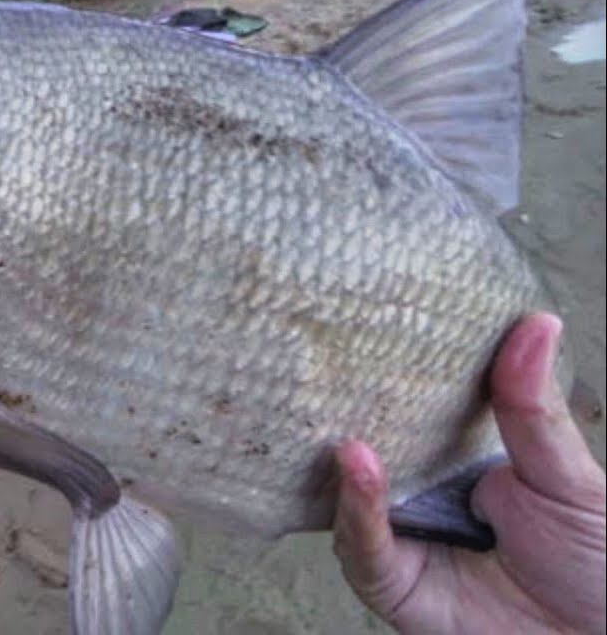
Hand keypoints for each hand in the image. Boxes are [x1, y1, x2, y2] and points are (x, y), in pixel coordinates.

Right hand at [333, 313, 605, 634]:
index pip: (410, 411)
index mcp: (459, 462)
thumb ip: (534, 411)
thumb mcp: (572, 480)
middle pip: (368, 452)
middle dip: (342, 418)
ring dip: (346, 473)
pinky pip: (364, 550)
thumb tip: (535, 323)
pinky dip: (358, 512)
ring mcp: (402, 540)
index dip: (389, 377)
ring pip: (350, 500)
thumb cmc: (596, 566)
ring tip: (348, 441)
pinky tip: (359, 473)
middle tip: (330, 373)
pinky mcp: (394, 586)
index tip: (371, 328)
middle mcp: (421, 496)